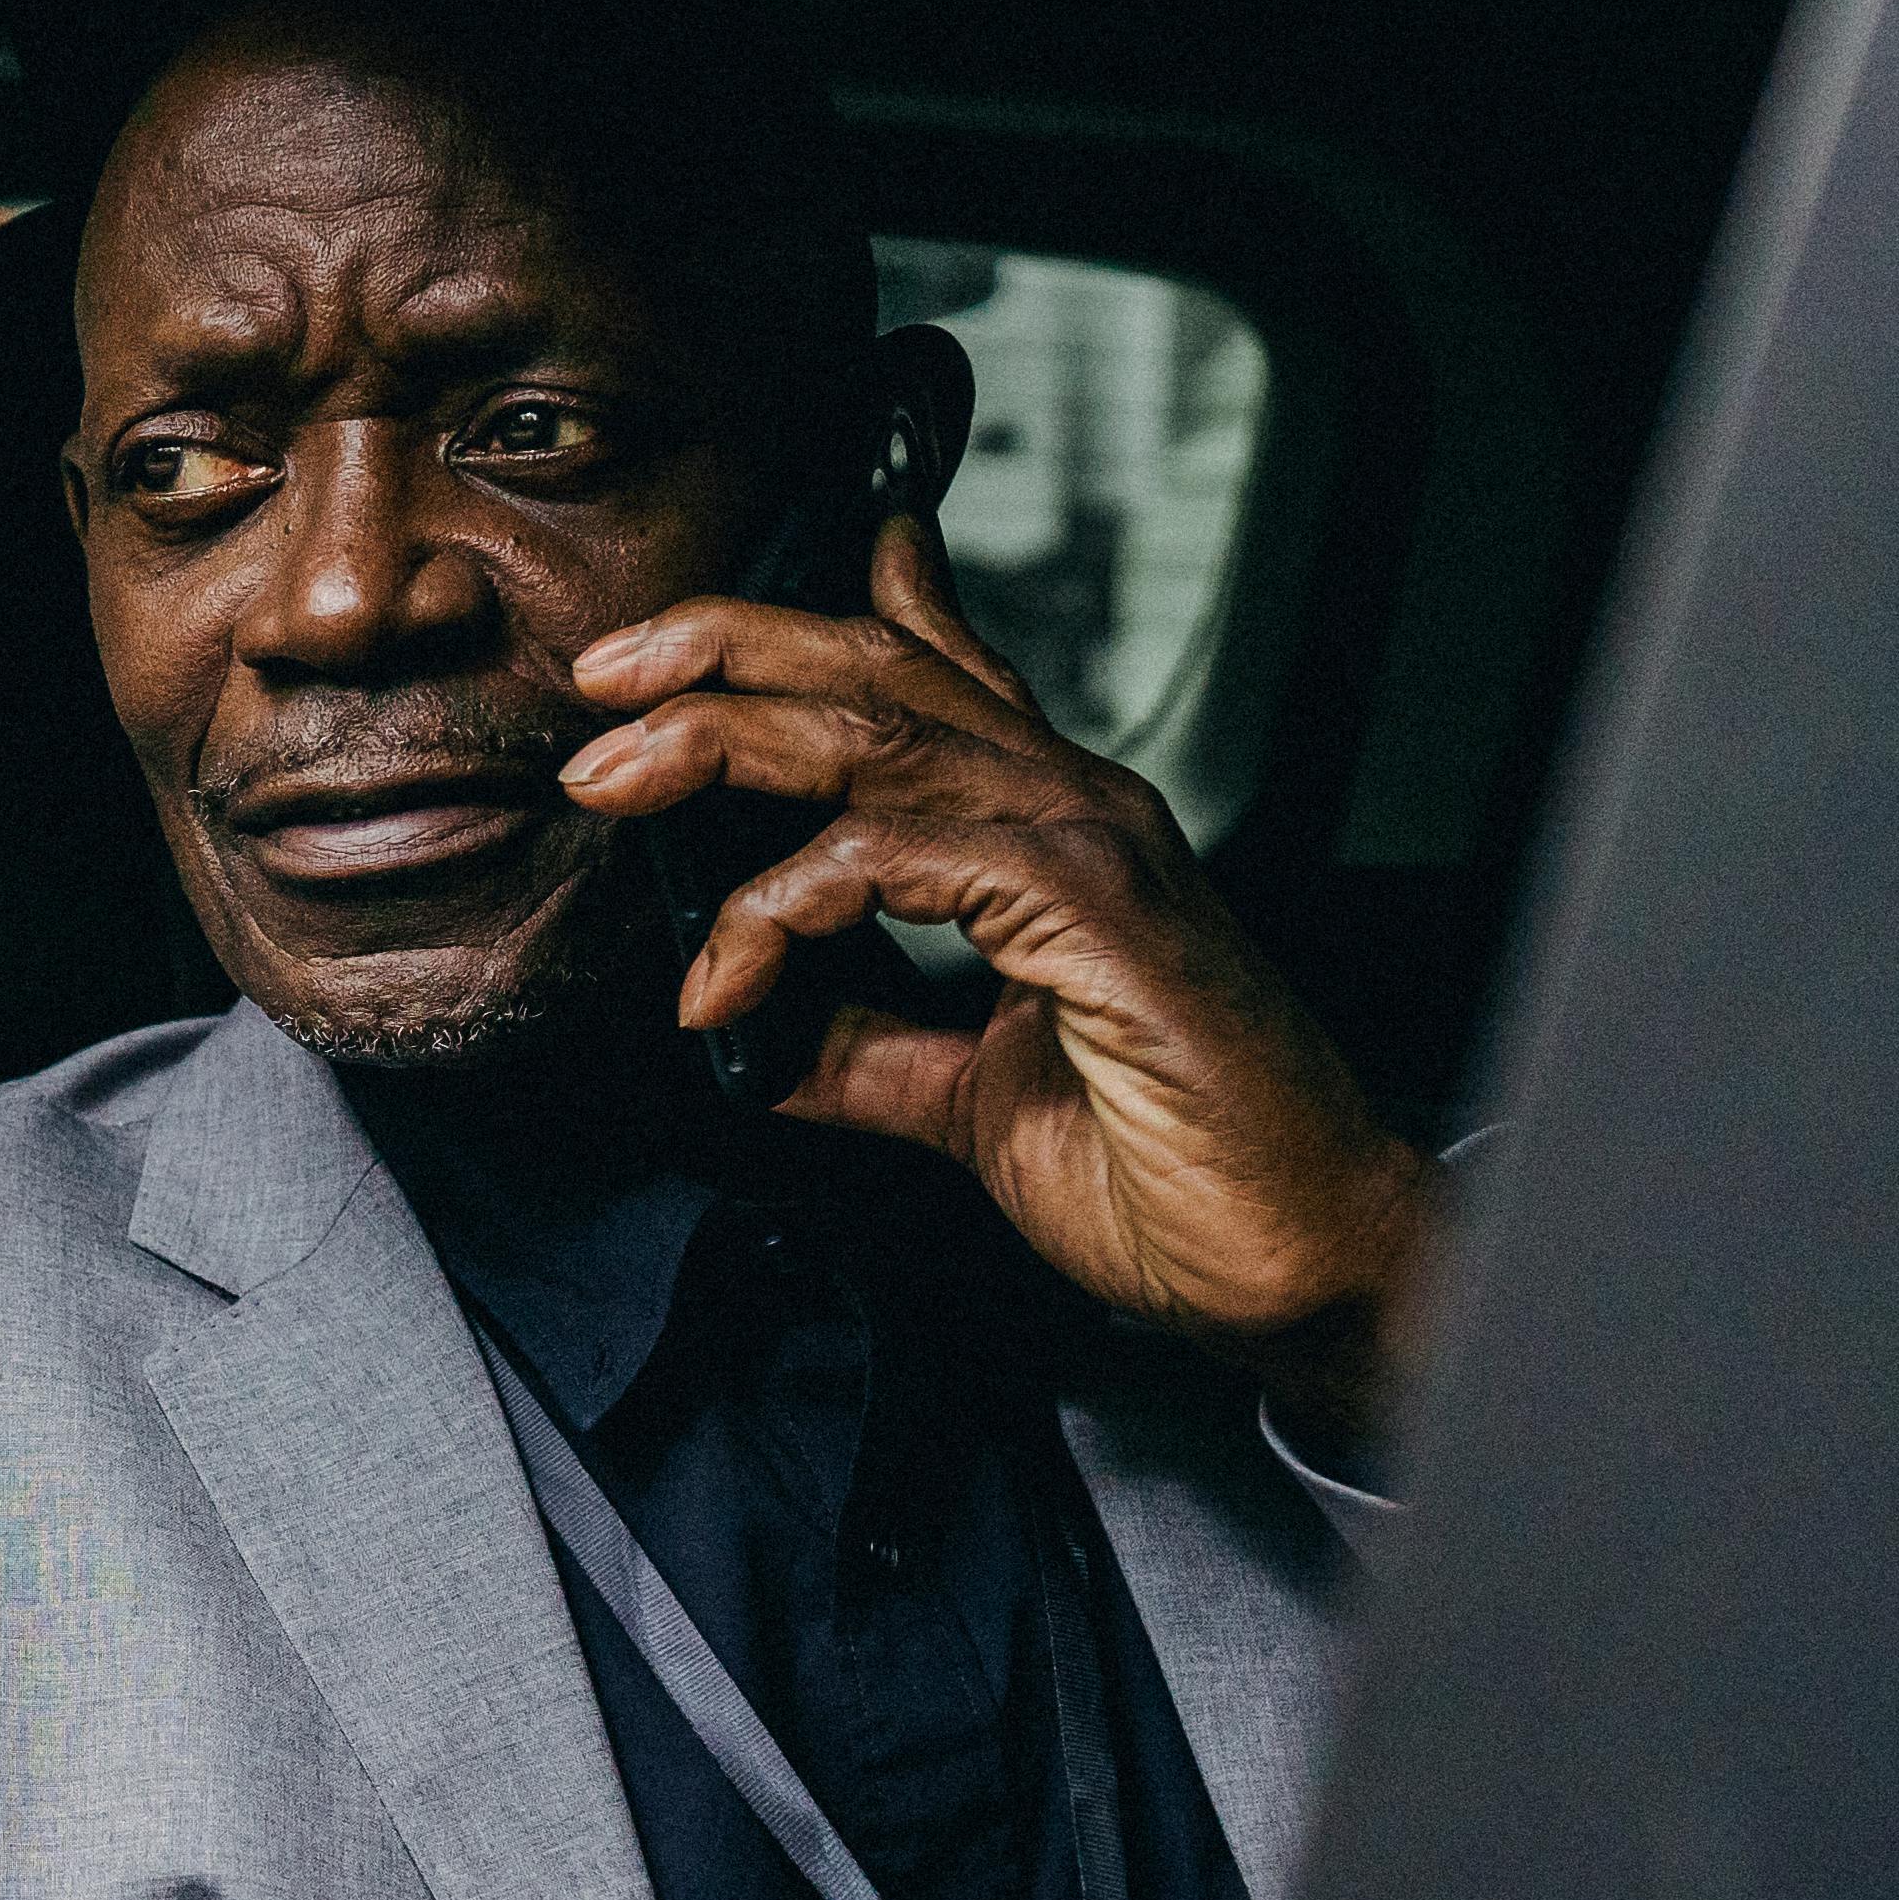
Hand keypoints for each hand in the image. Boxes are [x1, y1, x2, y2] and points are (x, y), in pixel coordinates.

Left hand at [561, 520, 1435, 1431]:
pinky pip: (898, 854)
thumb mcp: (971, 1103)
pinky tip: (723, 971)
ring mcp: (1091, 847)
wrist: (1297, 1263)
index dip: (801, 635)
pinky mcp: (1089, 912)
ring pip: (875, 732)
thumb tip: (751, 1032)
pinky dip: (785, 901)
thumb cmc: (1175, 1177)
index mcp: (1056, 837)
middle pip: (878, 669)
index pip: (926, 681)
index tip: (672, 646)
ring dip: (721, 742)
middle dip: (722, 653)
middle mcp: (1077, 811)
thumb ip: (867, 1049)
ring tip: (610, 781)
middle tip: (601, 679)